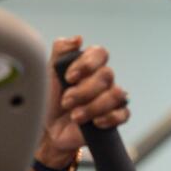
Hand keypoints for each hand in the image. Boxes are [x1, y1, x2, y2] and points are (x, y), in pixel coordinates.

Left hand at [37, 36, 130, 166]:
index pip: (99, 53)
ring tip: (75, 116)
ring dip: (93, 106)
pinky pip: (123, 113)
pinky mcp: (114, 117)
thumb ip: (60, 51)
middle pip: (107, 75)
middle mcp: (102, 79)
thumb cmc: (49, 101)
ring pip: (116, 94)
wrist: (48, 131)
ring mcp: (110, 98)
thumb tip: (78, 39)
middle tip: (66, 102)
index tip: (69, 77)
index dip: (87, 64)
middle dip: (83, 91)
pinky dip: (108, 118)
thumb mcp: (47, 74)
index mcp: (88, 65)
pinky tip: (94, 123)